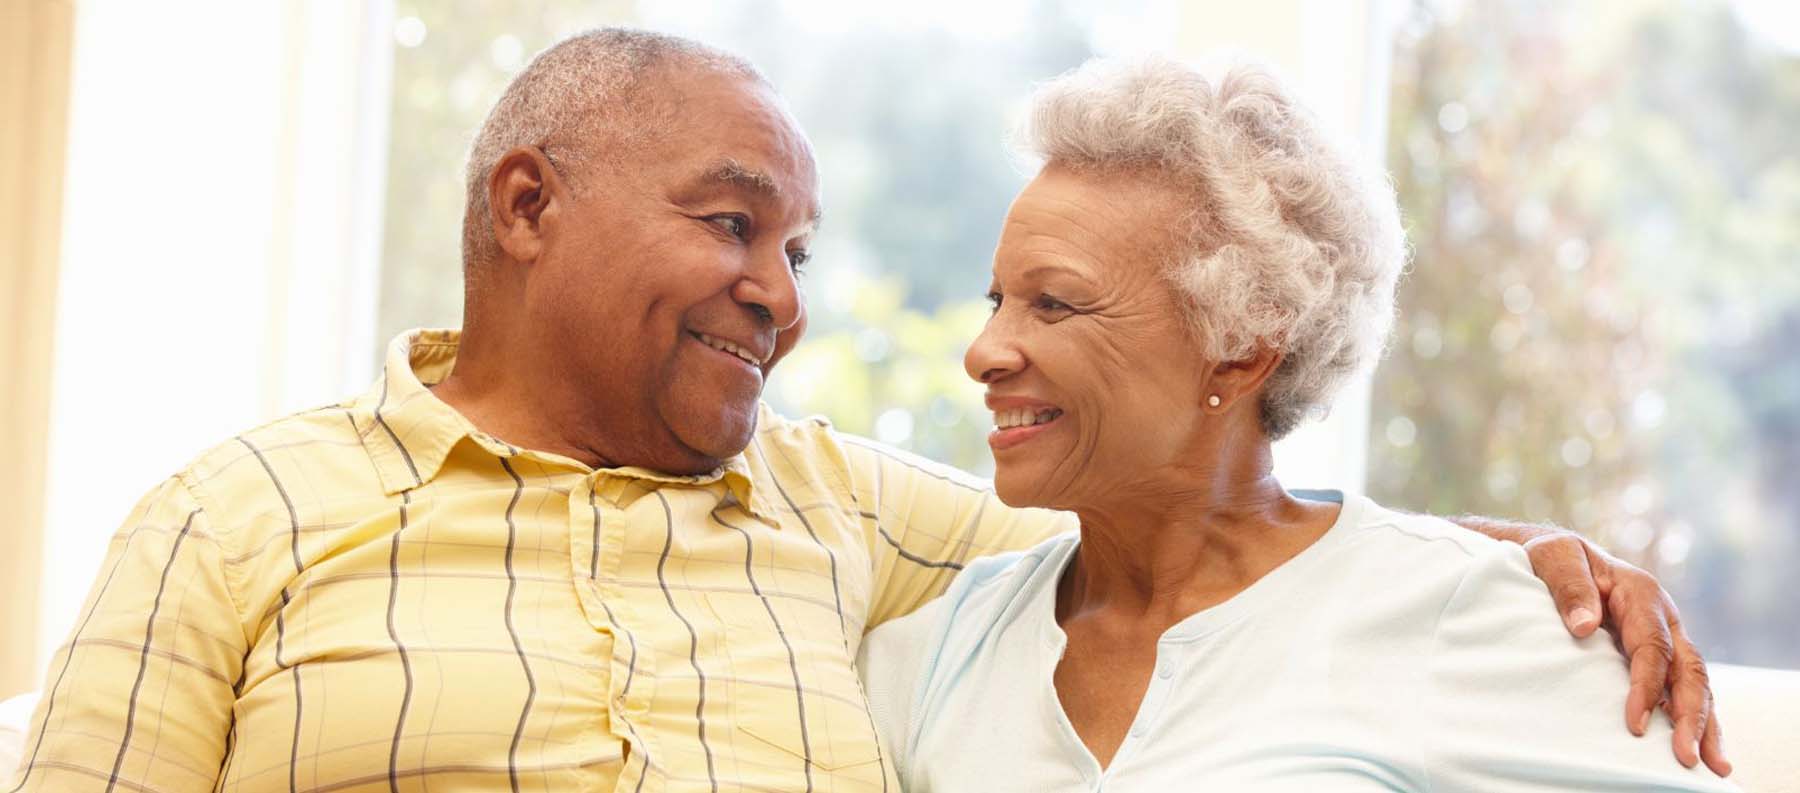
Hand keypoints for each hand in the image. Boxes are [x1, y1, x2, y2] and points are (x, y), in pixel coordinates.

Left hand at [1523, 532, 1729, 776]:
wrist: (1557, 556)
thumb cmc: (1554, 557)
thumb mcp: (1554, 558)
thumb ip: (1569, 586)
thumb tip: (1584, 626)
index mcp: (1641, 594)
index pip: (1652, 647)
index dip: (1647, 687)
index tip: (1634, 724)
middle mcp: (1663, 618)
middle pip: (1688, 669)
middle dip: (1692, 715)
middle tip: (1686, 756)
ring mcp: (1664, 636)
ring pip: (1694, 682)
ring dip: (1703, 723)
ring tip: (1712, 765)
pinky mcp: (1657, 654)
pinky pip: (1679, 687)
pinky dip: (1690, 716)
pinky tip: (1694, 745)